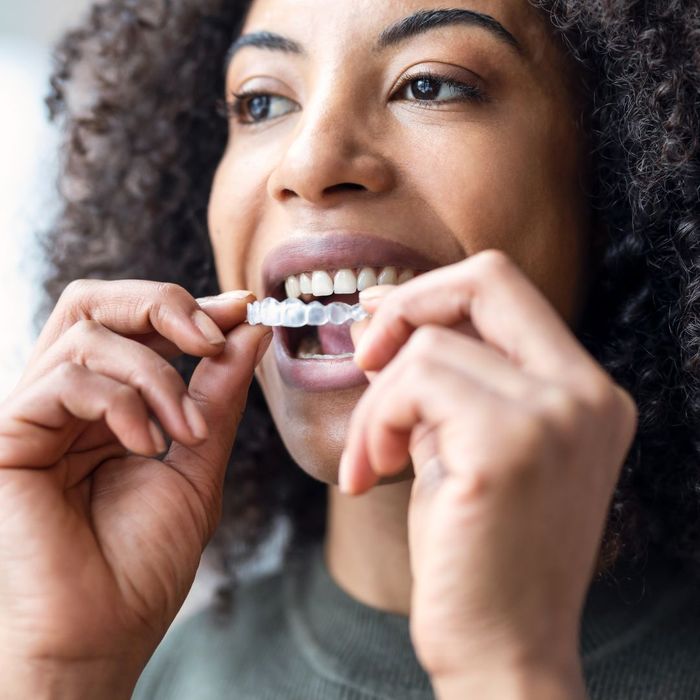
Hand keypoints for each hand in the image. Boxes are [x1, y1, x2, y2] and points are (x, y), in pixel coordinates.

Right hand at [0, 280, 270, 696]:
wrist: (104, 630)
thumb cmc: (145, 558)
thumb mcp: (199, 459)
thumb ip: (218, 392)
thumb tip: (249, 330)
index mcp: (109, 402)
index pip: (135, 322)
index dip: (189, 305)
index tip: (244, 308)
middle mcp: (68, 399)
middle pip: (97, 302)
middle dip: (164, 306)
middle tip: (213, 338)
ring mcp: (36, 415)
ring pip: (88, 333)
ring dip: (155, 372)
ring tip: (185, 429)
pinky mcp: (9, 436)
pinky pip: (64, 380)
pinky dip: (120, 402)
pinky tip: (146, 445)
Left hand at [343, 250, 636, 694]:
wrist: (503, 649)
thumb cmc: (477, 551)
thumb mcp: (465, 445)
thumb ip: (441, 378)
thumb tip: (380, 314)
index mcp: (583, 390)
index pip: (506, 288)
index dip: (433, 292)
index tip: (378, 324)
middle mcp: (585, 394)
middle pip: (485, 278)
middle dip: (406, 305)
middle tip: (363, 356)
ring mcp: (556, 416)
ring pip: (427, 346)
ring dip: (376, 401)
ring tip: (372, 456)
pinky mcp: (508, 446)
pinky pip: (413, 385)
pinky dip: (376, 423)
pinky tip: (371, 471)